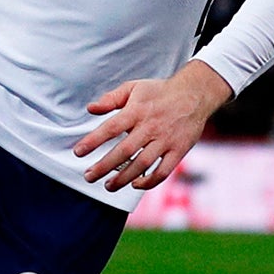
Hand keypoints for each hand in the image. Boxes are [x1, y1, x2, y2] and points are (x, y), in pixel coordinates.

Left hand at [75, 60, 233, 191]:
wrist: (195, 94)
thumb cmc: (159, 91)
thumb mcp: (134, 88)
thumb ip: (111, 99)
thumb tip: (90, 108)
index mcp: (137, 111)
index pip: (111, 128)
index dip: (93, 141)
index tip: (78, 152)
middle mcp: (151, 127)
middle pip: (124, 151)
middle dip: (104, 166)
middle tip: (88, 176)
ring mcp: (166, 140)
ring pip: (142, 165)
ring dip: (123, 178)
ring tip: (108, 186)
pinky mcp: (179, 151)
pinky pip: (163, 171)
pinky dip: (149, 182)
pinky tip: (135, 185)